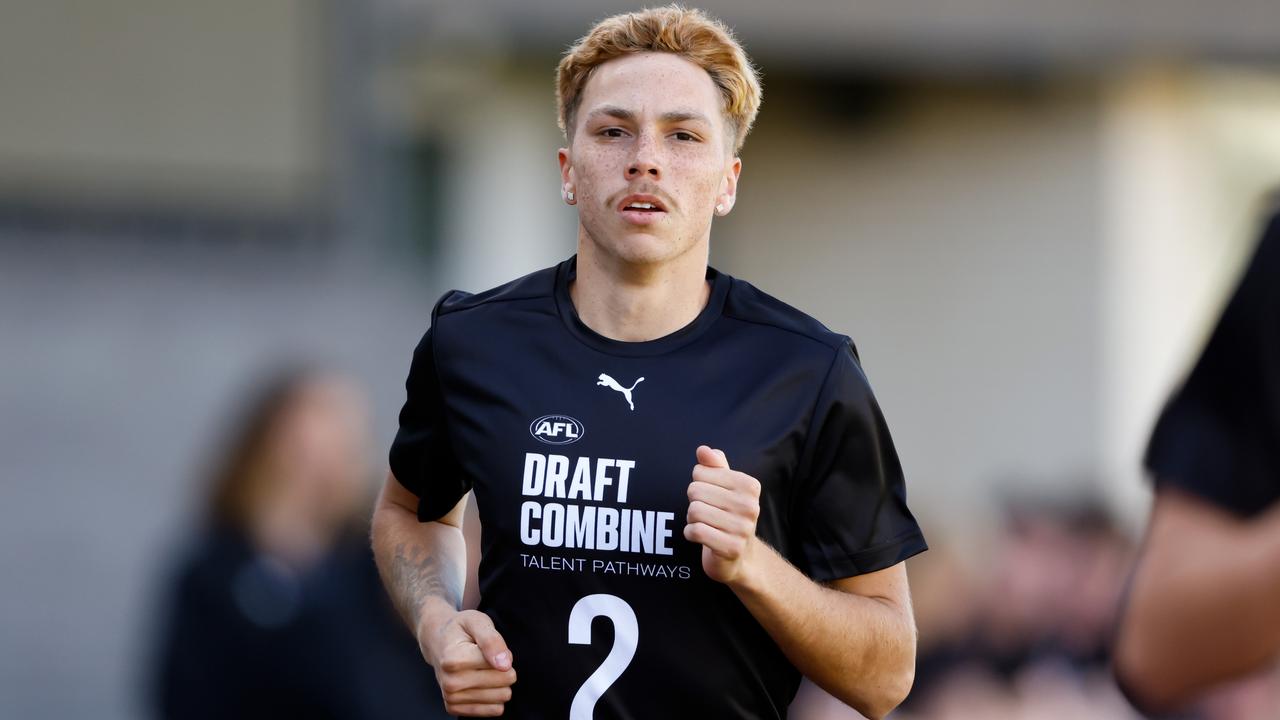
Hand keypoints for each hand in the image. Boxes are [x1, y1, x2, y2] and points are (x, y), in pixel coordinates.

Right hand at [419, 609, 516, 716]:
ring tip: (483, 669)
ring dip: (499, 683)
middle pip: (504, 682)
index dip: (503, 653)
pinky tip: (482, 684)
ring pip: (501, 698)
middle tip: (486, 658)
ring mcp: (451, 697)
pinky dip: (494, 697)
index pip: (501, 666)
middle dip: (503, 669)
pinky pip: (494, 710)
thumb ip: (492, 640)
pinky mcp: (454, 708)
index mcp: (453, 660)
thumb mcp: (477, 621)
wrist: (437, 641)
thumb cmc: (460, 630)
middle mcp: (449, 682)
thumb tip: (505, 665)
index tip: (488, 647)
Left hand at [684, 445, 761, 585]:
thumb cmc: (727, 514)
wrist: (739, 556)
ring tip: (705, 524)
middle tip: (707, 512)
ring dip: (692, 519)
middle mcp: (750, 506)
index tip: (710, 496)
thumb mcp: (723, 486)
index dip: (697, 484)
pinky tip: (700, 536)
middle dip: (693, 502)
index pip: (700, 472)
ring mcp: (742, 528)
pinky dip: (690, 533)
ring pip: (693, 511)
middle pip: (695, 490)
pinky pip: (695, 531)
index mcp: (749, 485)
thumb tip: (703, 450)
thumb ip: (713, 465)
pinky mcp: (731, 548)